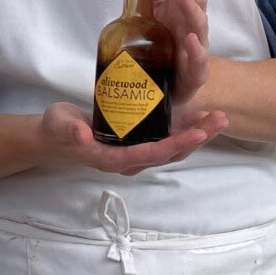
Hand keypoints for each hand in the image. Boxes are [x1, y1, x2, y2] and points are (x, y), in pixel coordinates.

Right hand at [40, 102, 226, 176]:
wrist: (56, 135)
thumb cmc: (57, 129)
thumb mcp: (60, 126)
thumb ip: (71, 131)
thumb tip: (83, 137)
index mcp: (114, 158)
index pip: (150, 154)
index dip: (175, 145)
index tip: (196, 133)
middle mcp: (131, 159)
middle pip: (170, 153)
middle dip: (196, 138)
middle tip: (220, 119)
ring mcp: (136, 151)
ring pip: (173, 147)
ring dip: (197, 134)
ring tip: (218, 117)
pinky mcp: (138, 140)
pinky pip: (167, 139)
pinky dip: (185, 129)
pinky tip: (199, 115)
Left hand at [153, 0, 209, 107]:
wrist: (166, 86)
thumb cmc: (163, 44)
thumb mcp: (154, 10)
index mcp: (183, 12)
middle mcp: (192, 28)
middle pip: (197, 3)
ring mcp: (195, 50)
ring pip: (200, 28)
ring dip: (193, 10)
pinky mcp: (194, 74)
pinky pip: (199, 62)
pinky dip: (197, 50)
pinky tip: (190, 39)